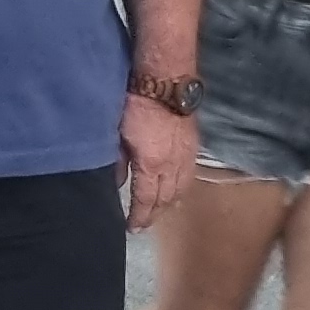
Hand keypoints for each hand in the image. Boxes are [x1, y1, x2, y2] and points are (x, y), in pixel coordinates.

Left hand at [120, 94, 196, 231]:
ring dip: (170, 203)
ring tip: (159, 212)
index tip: (131, 228)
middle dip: (155, 214)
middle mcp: (173, 165)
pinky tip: (175, 190)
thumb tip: (115, 183)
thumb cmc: (135, 104)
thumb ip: (117, 161)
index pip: (146, 199)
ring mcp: (187, 155)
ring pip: (181, 189)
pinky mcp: (194, 146)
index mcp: (152, 164)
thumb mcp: (117, 134)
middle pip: (166, 198)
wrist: (165, 82)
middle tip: (144, 224)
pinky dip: (181, 188)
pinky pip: (189, 176)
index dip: (140, 217)